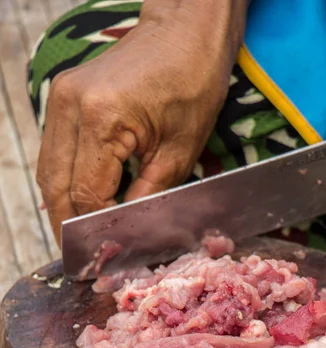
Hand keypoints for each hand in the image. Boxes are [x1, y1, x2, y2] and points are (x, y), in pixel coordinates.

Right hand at [36, 0, 246, 244]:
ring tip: (82, 232)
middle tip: (85, 254)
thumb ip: (148, 195)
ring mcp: (61, 98)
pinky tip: (82, 198)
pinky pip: (56, 152)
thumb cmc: (193, 83)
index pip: (86, 195)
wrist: (184, 31)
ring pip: (49, 171)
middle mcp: (70, 107)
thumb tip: (127, 230)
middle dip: (69, 225)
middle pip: (56, 187)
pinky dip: (66, 180)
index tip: (107, 251)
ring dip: (63, 204)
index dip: (96, 229)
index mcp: (102, 119)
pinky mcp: (63, 96)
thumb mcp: (179, 151)